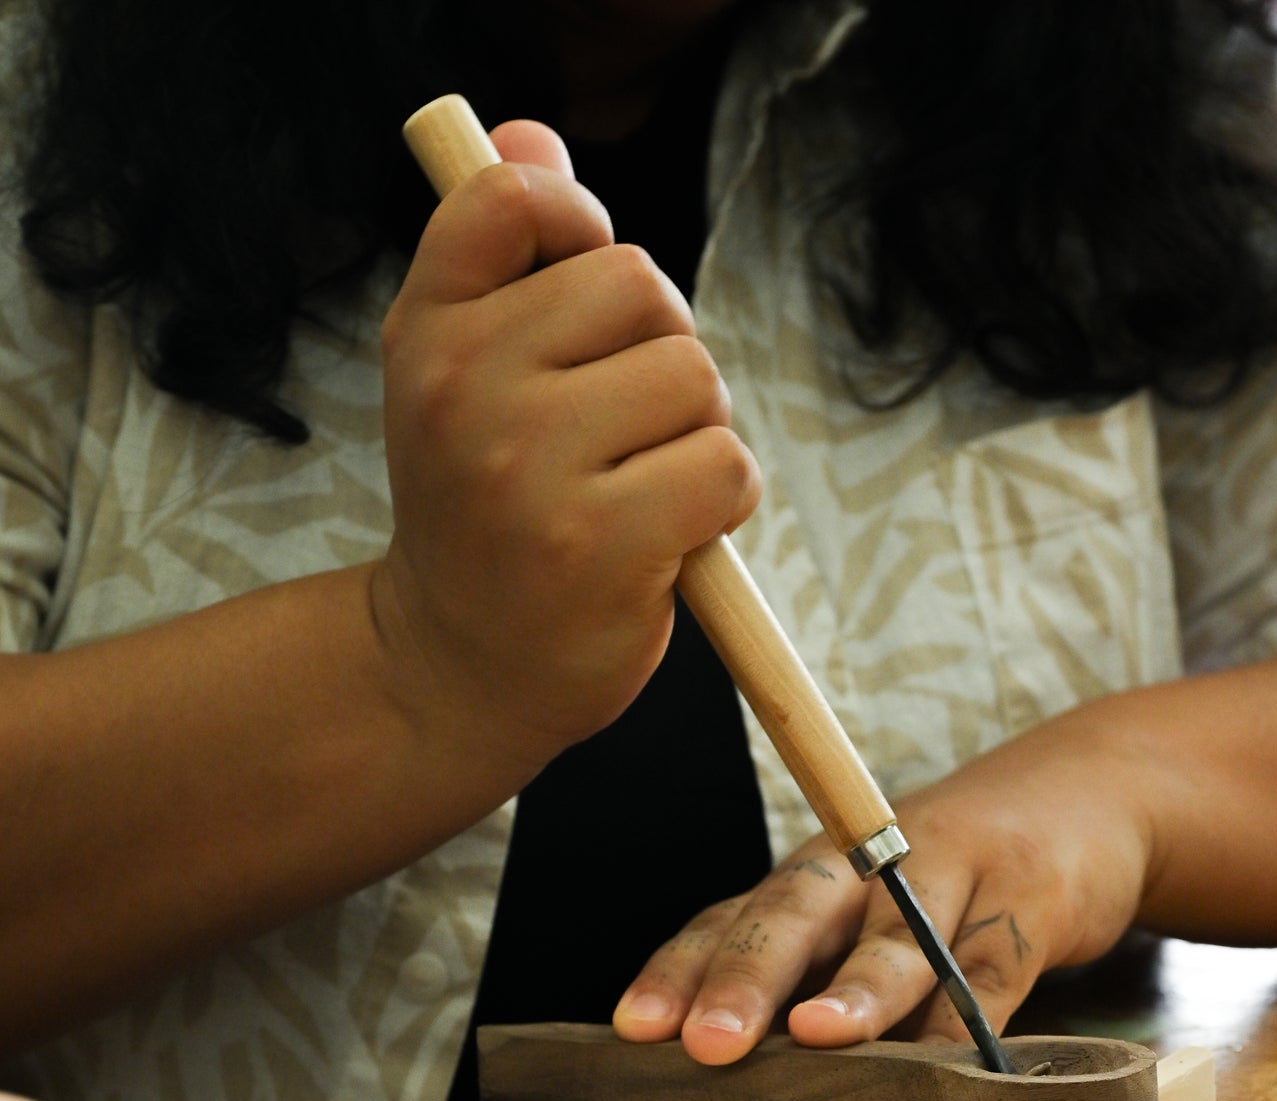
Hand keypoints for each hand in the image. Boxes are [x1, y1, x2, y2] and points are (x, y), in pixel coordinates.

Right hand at [373, 120, 760, 766]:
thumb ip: (500, 255)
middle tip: (620, 429)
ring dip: (694, 435)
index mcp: (429, 333)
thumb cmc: (481, 514)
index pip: (514, 199)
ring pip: (694, 379)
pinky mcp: (603, 545)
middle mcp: (467, 390)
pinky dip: (721, 502)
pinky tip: (668, 537)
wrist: (456, 668)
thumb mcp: (458, 377)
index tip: (587, 296)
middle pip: (642, 287)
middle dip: (660, 351)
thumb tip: (534, 134)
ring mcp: (533, 470)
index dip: (578, 220)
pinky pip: (724, 466)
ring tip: (638, 490)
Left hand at [613, 714, 1155, 1058]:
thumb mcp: (873, 914)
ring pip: (896, 936)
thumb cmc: (955, 878)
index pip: (734, 915)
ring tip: (816, 1036)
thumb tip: (739, 1078)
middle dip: (744, 977)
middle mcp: (872, 865)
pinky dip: (968, 1017)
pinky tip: (942, 1065)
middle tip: (703, 1042)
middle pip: (796, 912)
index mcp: (818, 876)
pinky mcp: (1034, 899)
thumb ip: (818, 978)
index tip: (634, 1027)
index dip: (683, 969)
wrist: (1090, 796)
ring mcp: (956, 874)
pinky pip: (994, 966)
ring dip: (857, 989)